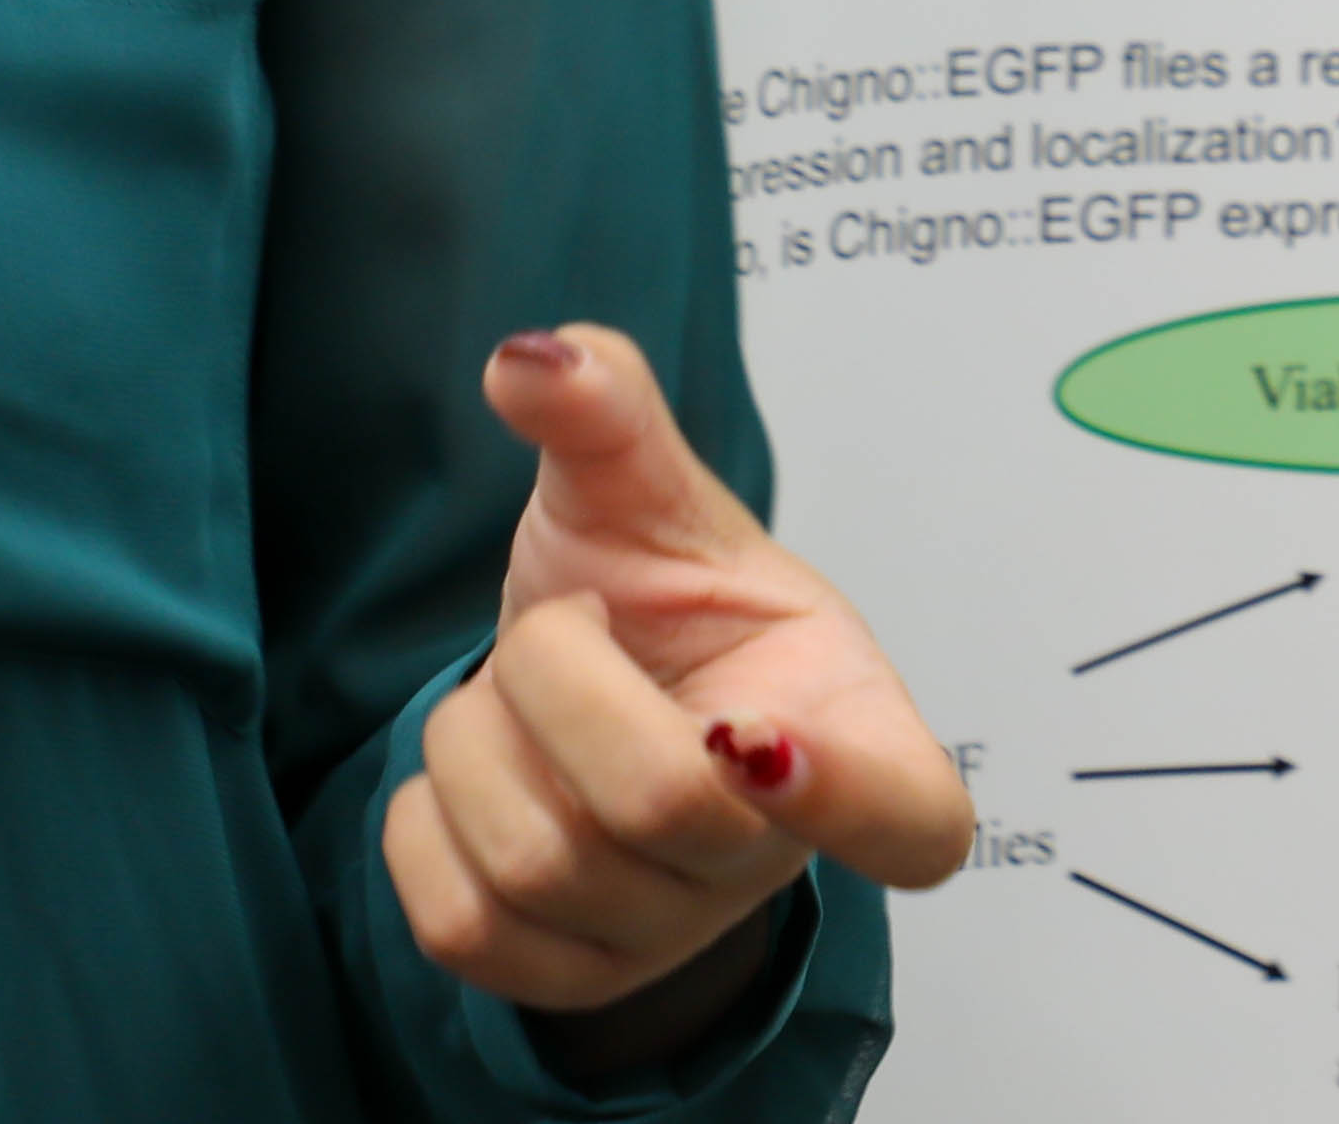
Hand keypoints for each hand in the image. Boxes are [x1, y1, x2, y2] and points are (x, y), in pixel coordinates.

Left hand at [383, 325, 970, 1068]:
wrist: (587, 698)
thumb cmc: (654, 606)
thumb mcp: (645, 500)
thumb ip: (612, 414)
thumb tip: (533, 357)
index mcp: (850, 733)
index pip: (912, 822)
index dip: (853, 797)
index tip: (759, 727)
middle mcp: (771, 860)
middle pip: (656, 802)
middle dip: (558, 671)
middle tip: (569, 630)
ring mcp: (667, 934)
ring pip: (534, 860)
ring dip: (479, 736)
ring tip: (519, 697)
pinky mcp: (563, 982)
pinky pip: (460, 926)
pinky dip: (426, 824)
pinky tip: (472, 773)